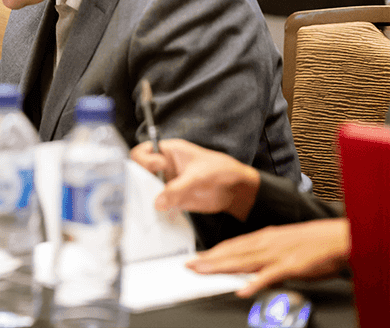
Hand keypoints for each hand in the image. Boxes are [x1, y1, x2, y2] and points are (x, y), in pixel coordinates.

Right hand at [130, 139, 260, 219]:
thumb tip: (157, 202)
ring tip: (156, 205)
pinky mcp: (173, 198)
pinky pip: (158, 203)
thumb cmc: (221, 172)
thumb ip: (177, 189)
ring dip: (148, 197)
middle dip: (141, 181)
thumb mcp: (198, 176)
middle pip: (140, 171)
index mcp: (169, 151)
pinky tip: (162, 213)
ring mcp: (168, 182)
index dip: (145, 159)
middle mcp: (165, 167)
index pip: (143, 151)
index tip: (158, 167)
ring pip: (147, 189)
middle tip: (152, 190)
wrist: (237, 191)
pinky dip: (157, 209)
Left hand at [187, 218, 350, 296]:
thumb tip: (251, 269)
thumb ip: (266, 256)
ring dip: (221, 267)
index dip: (212, 252)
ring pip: (243, 261)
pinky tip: (242, 289)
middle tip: (188, 266)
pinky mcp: (291, 266)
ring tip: (202, 272)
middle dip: (209, 260)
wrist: (338, 237)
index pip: (232, 245)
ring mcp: (277, 254)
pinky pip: (270, 275)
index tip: (196, 258)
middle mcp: (266, 244)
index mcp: (264, 238)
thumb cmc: (313, 242)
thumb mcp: (284, 246)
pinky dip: (255, 282)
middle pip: (232, 253)